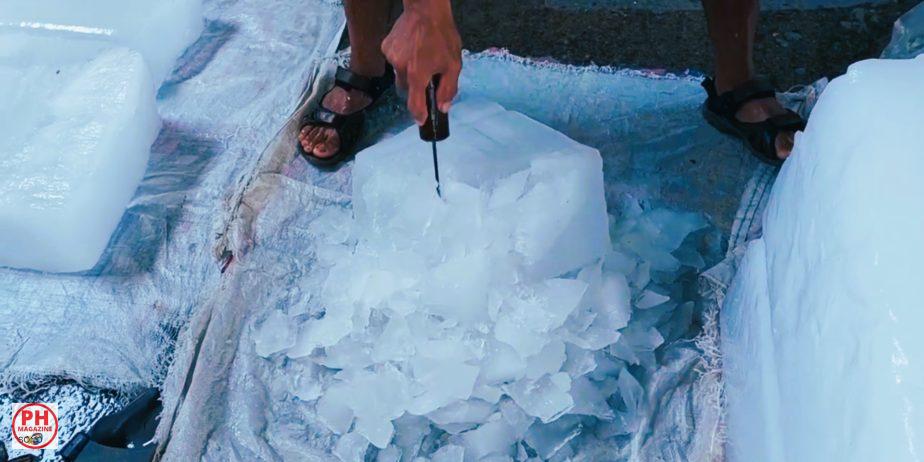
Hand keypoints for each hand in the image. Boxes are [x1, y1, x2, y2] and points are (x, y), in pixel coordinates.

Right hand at [382, 0, 461, 124]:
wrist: (426, 10)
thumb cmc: (442, 35)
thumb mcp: (454, 64)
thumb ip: (449, 89)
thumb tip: (443, 107)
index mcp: (418, 74)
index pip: (415, 104)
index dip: (419, 115)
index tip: (421, 121)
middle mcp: (401, 68)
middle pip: (406, 89)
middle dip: (416, 87)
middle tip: (427, 75)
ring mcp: (391, 57)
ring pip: (399, 74)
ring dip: (409, 71)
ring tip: (420, 56)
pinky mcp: (385, 47)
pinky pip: (393, 61)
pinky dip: (402, 59)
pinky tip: (412, 48)